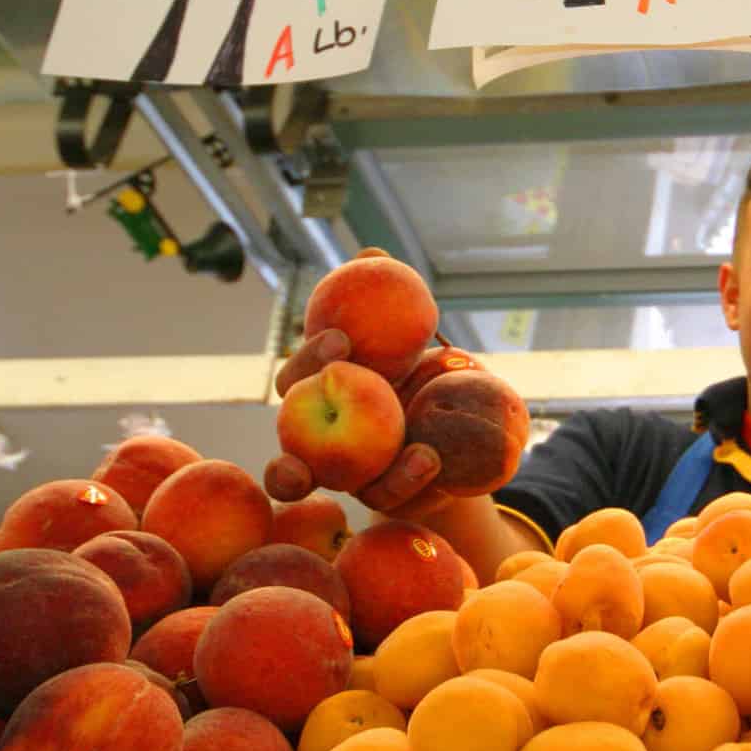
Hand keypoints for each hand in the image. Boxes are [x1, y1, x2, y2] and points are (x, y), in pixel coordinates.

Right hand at [264, 247, 450, 519]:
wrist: (461, 438)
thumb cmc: (425, 378)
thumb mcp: (416, 339)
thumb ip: (392, 300)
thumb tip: (370, 252)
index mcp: (323, 395)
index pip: (300, 376)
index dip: (310, 356)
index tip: (341, 337)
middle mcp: (318, 440)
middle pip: (289, 432)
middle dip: (299, 411)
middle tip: (337, 383)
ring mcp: (345, 476)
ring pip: (324, 479)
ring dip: (345, 465)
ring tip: (354, 444)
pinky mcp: (381, 499)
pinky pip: (387, 492)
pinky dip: (406, 476)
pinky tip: (429, 457)